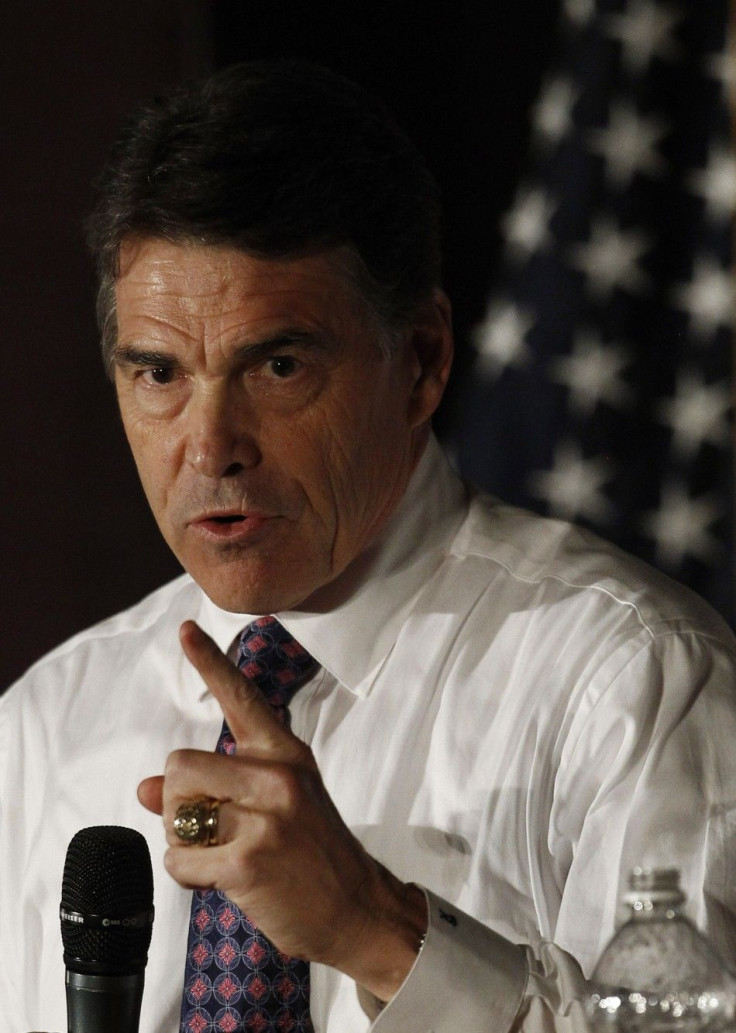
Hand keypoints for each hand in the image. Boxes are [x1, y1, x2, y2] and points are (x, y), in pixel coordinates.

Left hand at [138, 621, 426, 1000]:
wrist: (358, 909)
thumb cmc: (310, 854)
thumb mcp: (274, 807)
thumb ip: (213, 790)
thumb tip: (145, 788)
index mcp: (286, 754)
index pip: (242, 699)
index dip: (210, 663)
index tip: (186, 629)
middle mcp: (277, 776)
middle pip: (182, 765)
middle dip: (180, 801)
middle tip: (211, 828)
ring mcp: (266, 817)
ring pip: (176, 812)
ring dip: (183, 839)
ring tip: (221, 854)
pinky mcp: (250, 860)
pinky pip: (180, 857)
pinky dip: (186, 873)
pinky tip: (220, 879)